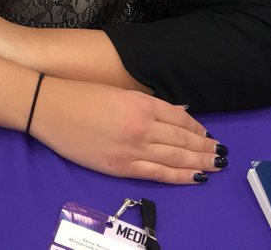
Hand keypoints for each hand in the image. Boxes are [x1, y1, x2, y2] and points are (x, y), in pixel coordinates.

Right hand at [32, 76, 228, 183]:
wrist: (47, 107)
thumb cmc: (77, 94)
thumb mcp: (116, 93)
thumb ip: (144, 104)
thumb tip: (173, 113)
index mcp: (141, 103)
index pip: (180, 117)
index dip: (197, 128)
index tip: (207, 134)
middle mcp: (142, 126)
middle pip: (183, 139)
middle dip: (206, 147)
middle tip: (223, 153)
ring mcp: (132, 148)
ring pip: (176, 157)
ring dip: (200, 162)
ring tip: (217, 164)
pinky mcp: (120, 166)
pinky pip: (158, 173)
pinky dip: (180, 176)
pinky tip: (195, 177)